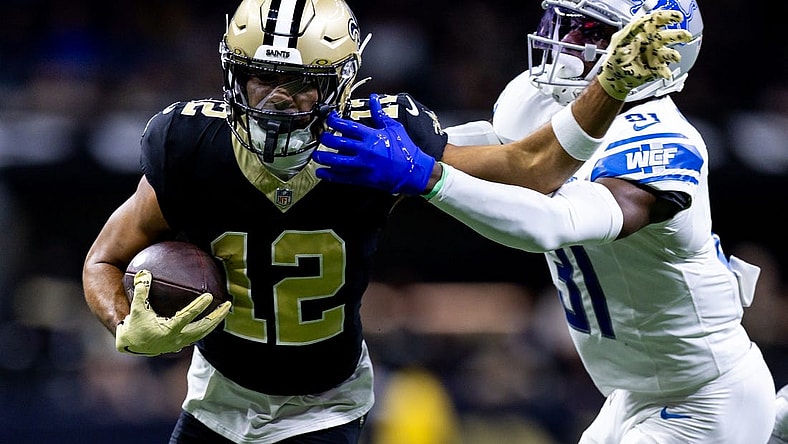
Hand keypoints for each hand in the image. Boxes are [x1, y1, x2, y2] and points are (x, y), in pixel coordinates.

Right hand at [115, 270, 230, 355]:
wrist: (130, 347)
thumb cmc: (134, 327)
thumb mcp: (137, 308)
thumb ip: (141, 290)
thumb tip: (144, 272)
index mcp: (169, 330)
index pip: (188, 316)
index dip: (199, 306)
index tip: (209, 296)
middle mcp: (178, 338)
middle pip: (203, 328)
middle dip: (217, 316)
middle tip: (228, 304)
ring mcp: (180, 343)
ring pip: (203, 333)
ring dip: (214, 322)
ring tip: (224, 311)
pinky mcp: (180, 344)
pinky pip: (197, 335)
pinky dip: (206, 327)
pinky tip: (212, 319)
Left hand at [313, 93, 435, 194]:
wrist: (413, 170)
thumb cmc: (405, 149)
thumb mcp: (393, 127)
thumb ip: (379, 114)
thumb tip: (373, 99)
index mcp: (371, 135)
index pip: (347, 126)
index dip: (334, 121)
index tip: (329, 119)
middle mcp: (365, 150)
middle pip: (338, 143)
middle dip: (326, 139)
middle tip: (322, 138)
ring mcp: (363, 165)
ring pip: (337, 161)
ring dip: (324, 158)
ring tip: (317, 156)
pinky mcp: (363, 178)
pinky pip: (343, 177)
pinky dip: (330, 175)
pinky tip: (322, 172)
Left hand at [597, 10, 692, 99]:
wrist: (613, 76)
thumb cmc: (615, 56)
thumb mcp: (618, 41)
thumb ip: (628, 35)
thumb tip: (637, 34)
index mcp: (644, 31)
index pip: (658, 20)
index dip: (668, 17)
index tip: (677, 17)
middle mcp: (652, 42)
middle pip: (668, 35)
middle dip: (678, 35)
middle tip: (685, 35)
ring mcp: (655, 55)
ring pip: (668, 53)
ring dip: (673, 54)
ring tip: (675, 57)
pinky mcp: (655, 67)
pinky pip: (662, 69)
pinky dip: (665, 72)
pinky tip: (665, 73)